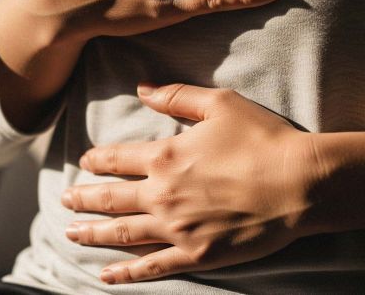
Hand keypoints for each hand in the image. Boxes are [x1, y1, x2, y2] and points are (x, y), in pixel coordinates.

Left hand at [60, 83, 324, 283]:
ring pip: (121, 233)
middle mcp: (161, 193)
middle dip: (83, 198)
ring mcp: (176, 228)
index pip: (116, 159)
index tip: (84, 162)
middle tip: (64, 200)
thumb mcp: (219, 104)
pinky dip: (125, 274)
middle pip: (109, 197)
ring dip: (92, 233)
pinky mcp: (195, 254)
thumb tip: (141, 88)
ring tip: (70, 233)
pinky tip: (106, 276)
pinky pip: (151, 267)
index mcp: (164, 155)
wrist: (300, 183)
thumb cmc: (263, 139)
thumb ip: (176, 96)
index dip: (96, 161)